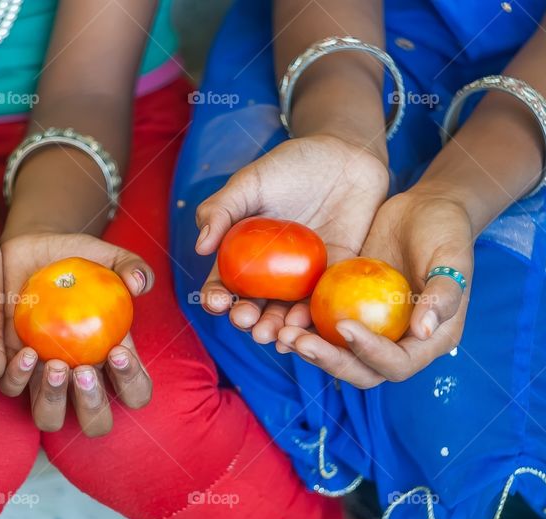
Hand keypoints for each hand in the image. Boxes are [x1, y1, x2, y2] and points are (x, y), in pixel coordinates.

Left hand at [0, 231, 154, 436]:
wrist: (29, 250)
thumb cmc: (75, 259)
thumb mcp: (105, 257)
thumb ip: (130, 266)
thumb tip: (140, 284)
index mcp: (111, 359)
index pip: (135, 392)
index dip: (132, 384)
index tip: (118, 352)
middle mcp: (79, 377)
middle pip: (95, 422)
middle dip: (91, 404)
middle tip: (81, 369)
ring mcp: (43, 377)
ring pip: (48, 417)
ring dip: (51, 399)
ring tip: (50, 364)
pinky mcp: (10, 367)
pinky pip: (8, 386)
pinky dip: (13, 374)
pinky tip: (21, 349)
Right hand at [195, 135, 388, 343]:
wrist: (344, 154)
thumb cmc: (291, 165)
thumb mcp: (250, 181)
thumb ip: (222, 209)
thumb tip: (201, 248)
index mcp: (245, 254)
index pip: (225, 284)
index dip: (217, 297)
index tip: (216, 302)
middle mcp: (272, 272)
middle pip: (255, 306)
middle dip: (247, 320)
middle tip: (245, 321)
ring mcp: (303, 276)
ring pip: (286, 312)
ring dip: (276, 328)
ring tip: (270, 336)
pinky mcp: (335, 274)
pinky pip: (322, 302)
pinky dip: (311, 319)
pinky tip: (302, 327)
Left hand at [278, 189, 474, 386]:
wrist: (424, 210)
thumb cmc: (446, 230)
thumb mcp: (452, 256)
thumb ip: (444, 294)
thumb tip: (424, 331)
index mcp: (430, 340)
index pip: (398, 364)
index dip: (371, 353)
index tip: (345, 326)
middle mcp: (400, 344)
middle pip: (362, 370)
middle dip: (329, 362)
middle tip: (299, 342)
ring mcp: (373, 331)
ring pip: (339, 356)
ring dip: (310, 351)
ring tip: (282, 334)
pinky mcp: (351, 312)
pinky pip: (325, 329)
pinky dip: (305, 328)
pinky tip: (279, 319)